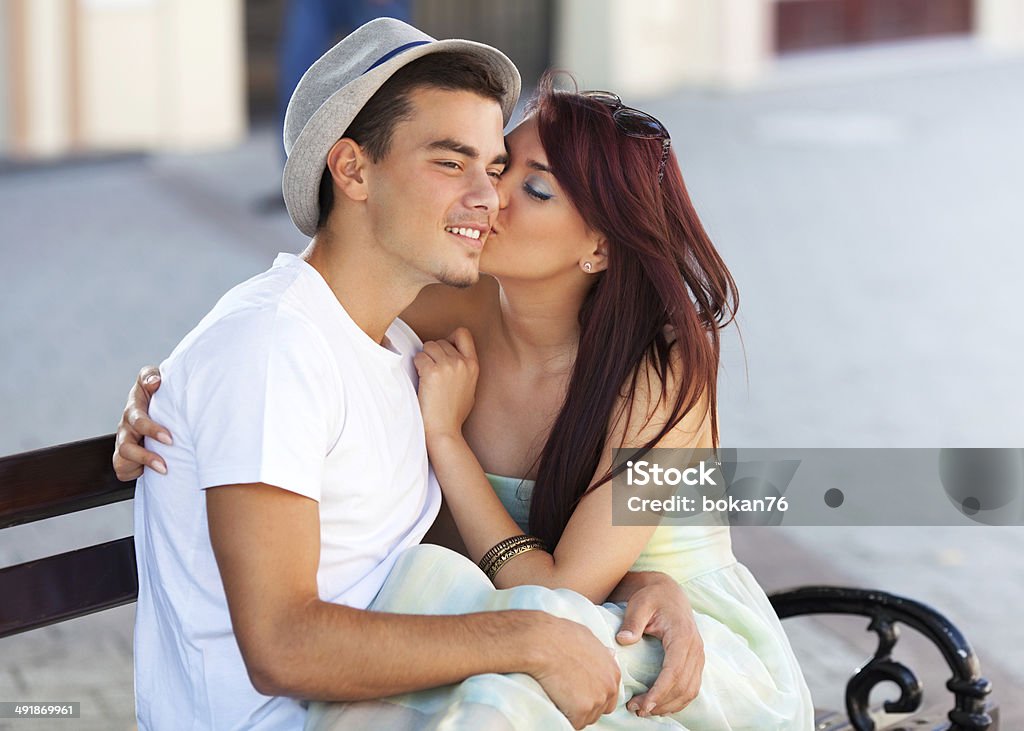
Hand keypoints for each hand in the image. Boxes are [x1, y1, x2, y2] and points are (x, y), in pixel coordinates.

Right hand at [112, 366, 172, 479]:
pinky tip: (152, 471)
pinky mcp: (123, 456)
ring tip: (164, 469)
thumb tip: (154, 381)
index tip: (169, 439)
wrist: (158, 407)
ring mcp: (123, 441)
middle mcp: (126, 425)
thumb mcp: (154, 379)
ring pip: (122, 458)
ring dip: (143, 464)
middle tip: (165, 462)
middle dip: (146, 455)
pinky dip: (134, 472)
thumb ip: (151, 376)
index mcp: (134, 408)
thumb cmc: (158, 393)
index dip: (150, 430)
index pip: (137, 419)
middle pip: (126, 444)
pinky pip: (122, 470)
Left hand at [412, 328, 478, 440]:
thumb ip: (464, 369)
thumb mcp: (469, 388)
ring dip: (423, 358)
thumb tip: (453, 356)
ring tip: (425, 376)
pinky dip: (416, 366)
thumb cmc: (453, 413)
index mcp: (473, 365)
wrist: (444, 429)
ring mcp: (448, 366)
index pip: (463, 333)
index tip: (443, 351)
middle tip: (430, 371)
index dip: (450, 338)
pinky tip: (420, 379)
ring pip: (428, 346)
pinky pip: (419, 357)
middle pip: (440, 341)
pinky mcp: (432, 372)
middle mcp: (462, 362)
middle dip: (432, 353)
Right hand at [530, 615, 619, 728]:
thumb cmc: (560, 636)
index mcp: (612, 671)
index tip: (577, 690)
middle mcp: (609, 687)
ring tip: (558, 694)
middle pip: (599, 709)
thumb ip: (601, 651)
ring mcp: (597, 700)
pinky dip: (562, 716)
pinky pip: (572, 723)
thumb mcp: (587, 637)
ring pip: (585, 718)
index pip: (608, 695)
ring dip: (572, 711)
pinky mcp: (581, 711)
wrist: (543, 642)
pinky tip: (554, 701)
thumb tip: (610, 652)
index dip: (591, 694)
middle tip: (566, 693)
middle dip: (584, 705)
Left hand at [617, 575, 702, 716]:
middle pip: (683, 686)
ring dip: (669, 705)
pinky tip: (660, 705)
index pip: (674, 671)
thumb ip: (632, 622)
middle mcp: (695, 648)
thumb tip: (624, 640)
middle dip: (661, 702)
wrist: (668, 592)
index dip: (660, 691)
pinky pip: (691, 687)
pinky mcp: (695, 661)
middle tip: (637, 710)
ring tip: (645, 710)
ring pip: (689, 690)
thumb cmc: (652, 597)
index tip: (644, 705)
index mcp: (683, 635)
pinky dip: (678, 701)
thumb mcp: (639, 604)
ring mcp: (698, 655)